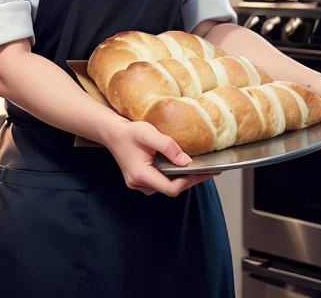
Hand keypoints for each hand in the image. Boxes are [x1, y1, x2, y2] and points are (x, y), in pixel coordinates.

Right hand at [102, 120, 219, 195]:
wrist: (112, 132)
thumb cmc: (129, 132)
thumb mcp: (149, 134)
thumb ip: (168, 147)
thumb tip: (187, 161)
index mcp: (141, 176)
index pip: (171, 188)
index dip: (190, 181)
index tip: (205, 172)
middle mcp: (139, 184)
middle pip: (170, 189)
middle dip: (190, 180)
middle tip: (208, 171)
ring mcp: (139, 184)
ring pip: (166, 186)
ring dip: (181, 178)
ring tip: (198, 168)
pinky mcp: (140, 180)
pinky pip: (161, 181)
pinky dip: (173, 175)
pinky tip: (181, 166)